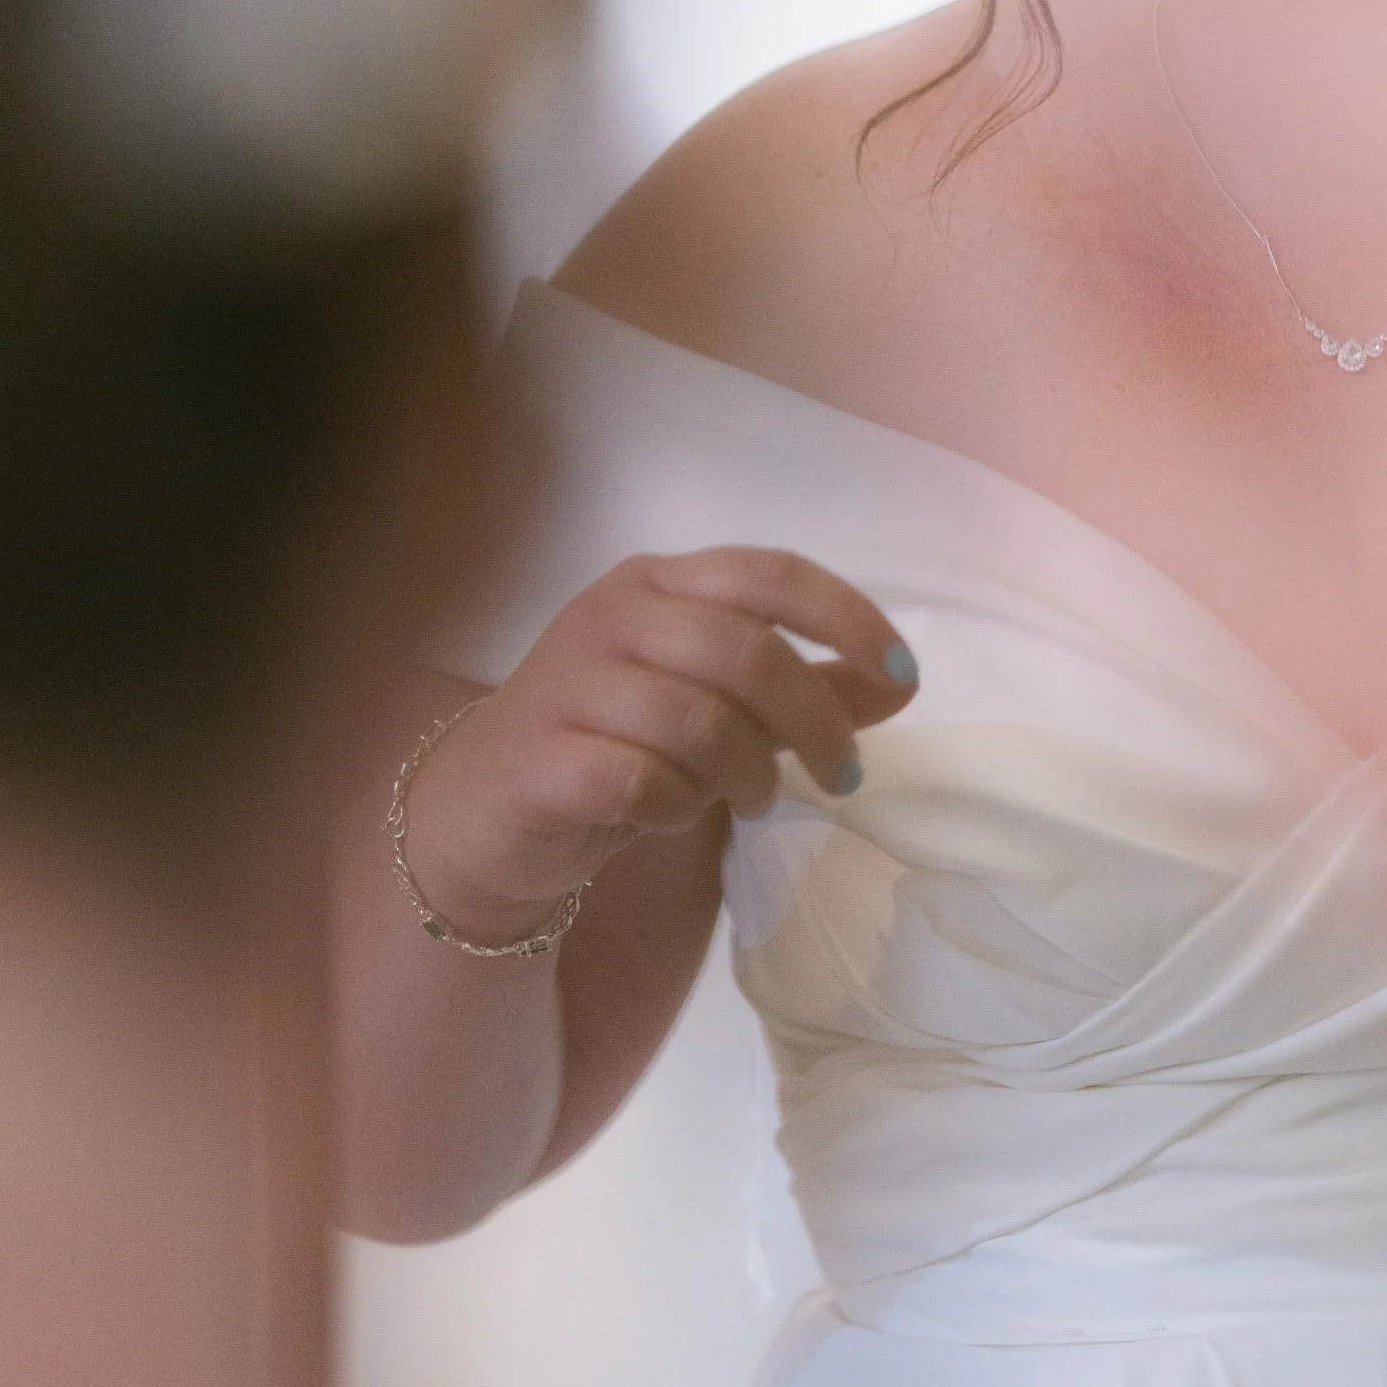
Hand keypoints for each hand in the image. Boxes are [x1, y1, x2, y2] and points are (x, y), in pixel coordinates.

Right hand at [401, 549, 915, 944]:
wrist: (485, 811)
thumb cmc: (615, 741)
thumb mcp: (716, 703)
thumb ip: (805, 687)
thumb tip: (901, 681)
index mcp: (659, 584)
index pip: (770, 573)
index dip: (846, 616)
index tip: (901, 673)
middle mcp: (611, 615)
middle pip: (745, 651)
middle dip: (815, 720)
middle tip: (843, 776)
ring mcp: (568, 683)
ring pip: (698, 720)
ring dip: (748, 773)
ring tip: (754, 800)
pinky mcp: (540, 759)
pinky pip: (641, 781)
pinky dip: (679, 806)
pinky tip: (674, 813)